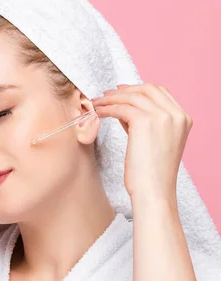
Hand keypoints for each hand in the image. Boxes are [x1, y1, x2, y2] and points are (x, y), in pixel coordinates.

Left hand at [91, 83, 192, 203]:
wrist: (153, 192)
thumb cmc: (152, 175)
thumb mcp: (156, 142)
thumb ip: (146, 123)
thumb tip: (125, 109)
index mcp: (183, 118)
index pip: (160, 93)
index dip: (139, 90)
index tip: (121, 92)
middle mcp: (176, 114)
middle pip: (147, 89)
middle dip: (125, 90)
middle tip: (106, 95)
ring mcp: (163, 116)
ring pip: (132, 97)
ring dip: (112, 98)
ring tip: (97, 104)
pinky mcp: (145, 121)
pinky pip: (122, 107)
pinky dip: (107, 107)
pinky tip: (98, 112)